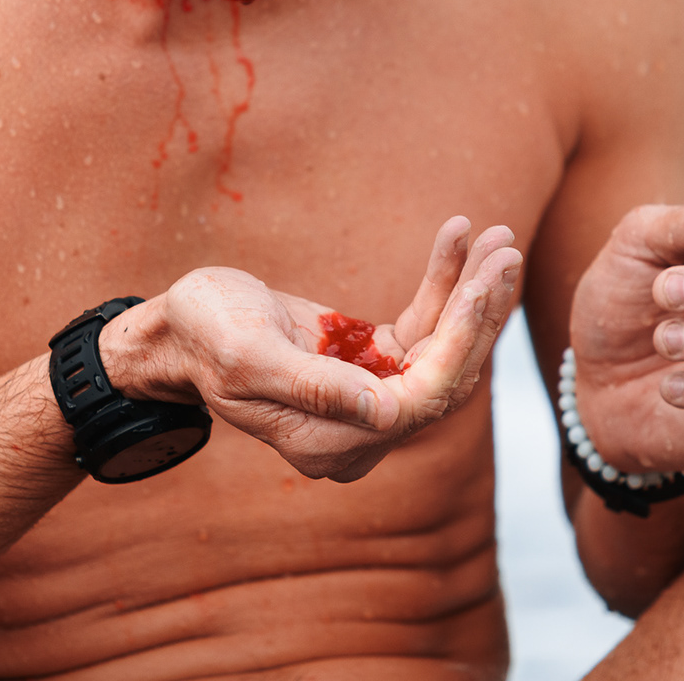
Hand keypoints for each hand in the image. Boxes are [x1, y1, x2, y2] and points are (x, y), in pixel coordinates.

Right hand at [102, 219, 521, 481]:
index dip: (457, 344)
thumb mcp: (248, 355)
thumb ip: (315, 387)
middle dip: (478, 312)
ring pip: (441, 350)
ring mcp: (368, 399)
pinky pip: (420, 327)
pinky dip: (440, 285)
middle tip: (505, 248)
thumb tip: (385, 414)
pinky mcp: (370, 364)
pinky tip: (457, 238)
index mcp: (330, 445)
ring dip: (469, 292)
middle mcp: (359, 434)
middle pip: (443, 377)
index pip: (419, 401)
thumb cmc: (202, 335)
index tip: (481, 282)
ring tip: (496, 237)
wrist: (178, 326)